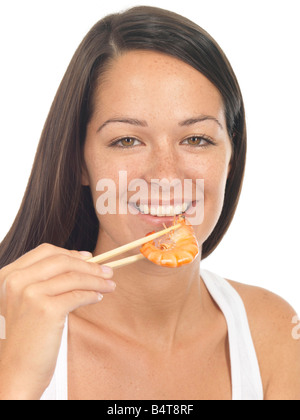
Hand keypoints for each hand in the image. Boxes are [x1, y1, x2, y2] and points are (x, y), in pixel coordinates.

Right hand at [0, 244, 115, 399]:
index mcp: (8, 276)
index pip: (44, 252)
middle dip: (89, 265)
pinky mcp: (46, 310)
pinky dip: (93, 294)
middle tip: (107, 270)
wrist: (14, 372)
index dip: (70, 252)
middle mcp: (16, 281)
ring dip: (97, 279)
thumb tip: (79, 261)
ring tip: (110, 284)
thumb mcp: (24, 302)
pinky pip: (78, 295)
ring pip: (74, 277)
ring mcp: (30, 294)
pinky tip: (99, 297)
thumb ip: (42, 280)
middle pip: (62, 260)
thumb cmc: (24, 337)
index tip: (89, 257)